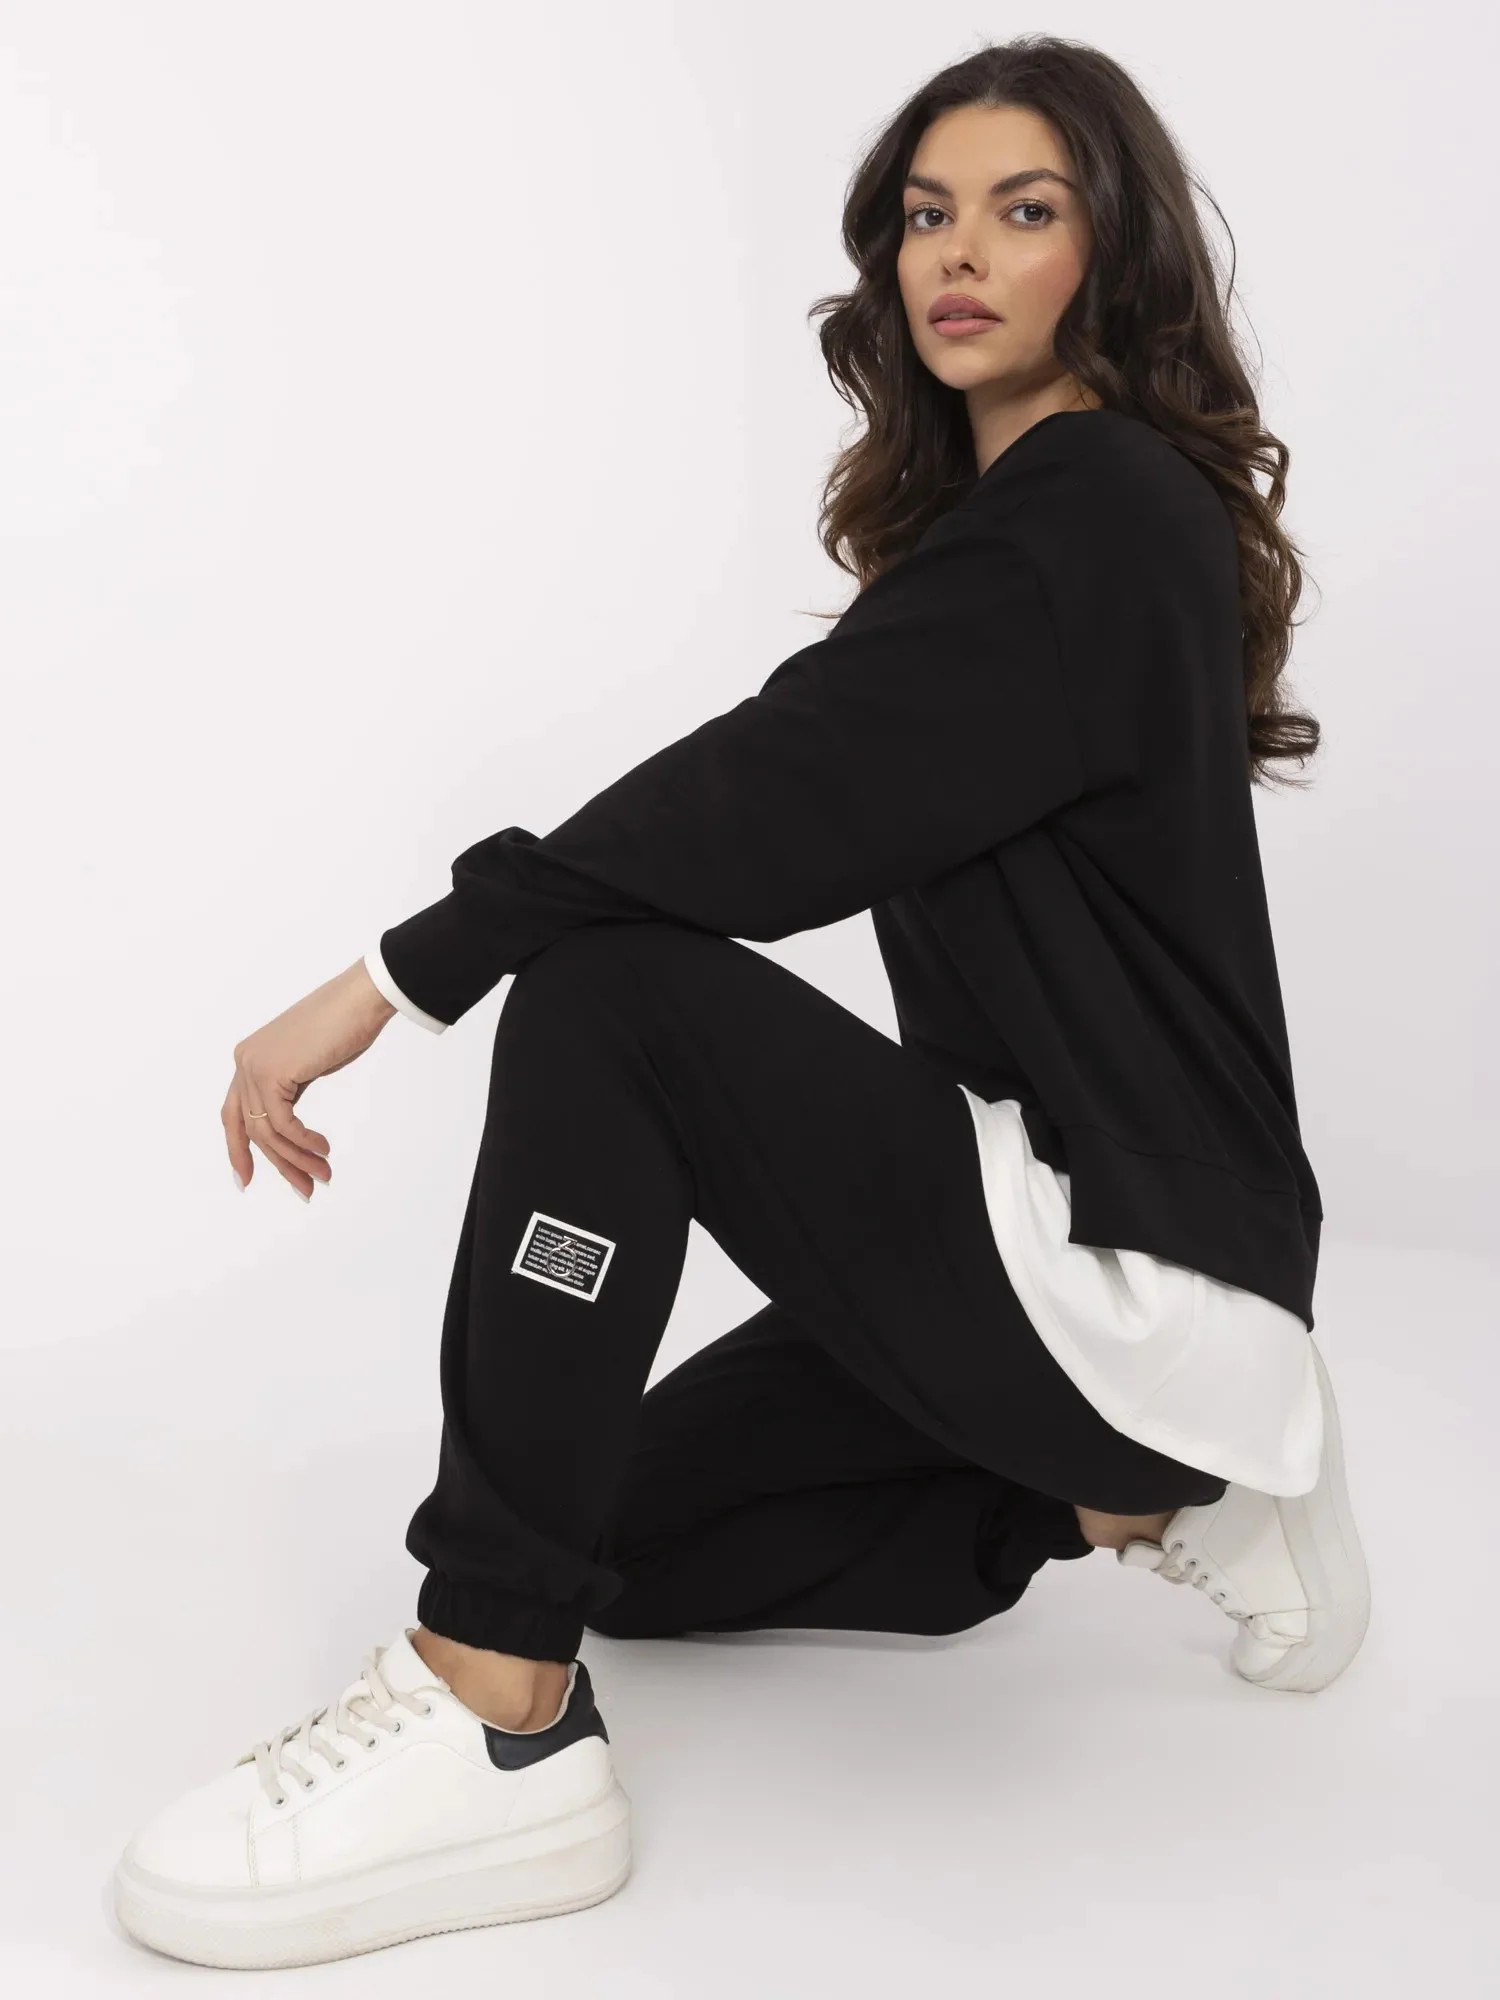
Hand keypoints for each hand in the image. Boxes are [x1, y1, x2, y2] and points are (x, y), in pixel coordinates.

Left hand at [223, 959, 398, 1198]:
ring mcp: (254, 1066)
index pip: (233, 1114)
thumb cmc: (345, 1024)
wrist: (360, 998)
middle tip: (305, 1189)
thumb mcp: (308, 1063)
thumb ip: (290, 1088)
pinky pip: (283, 1124)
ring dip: (297, 1159)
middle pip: (250, 1129)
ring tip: (322, 1175)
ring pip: (267, 1131)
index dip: (238, 1151)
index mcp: (250, 1058)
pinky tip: (322, 1150)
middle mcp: (245, 1062)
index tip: (246, 1180)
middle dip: (278, 1164)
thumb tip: (290, 1126)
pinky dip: (303, 1143)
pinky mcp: (271, 1073)